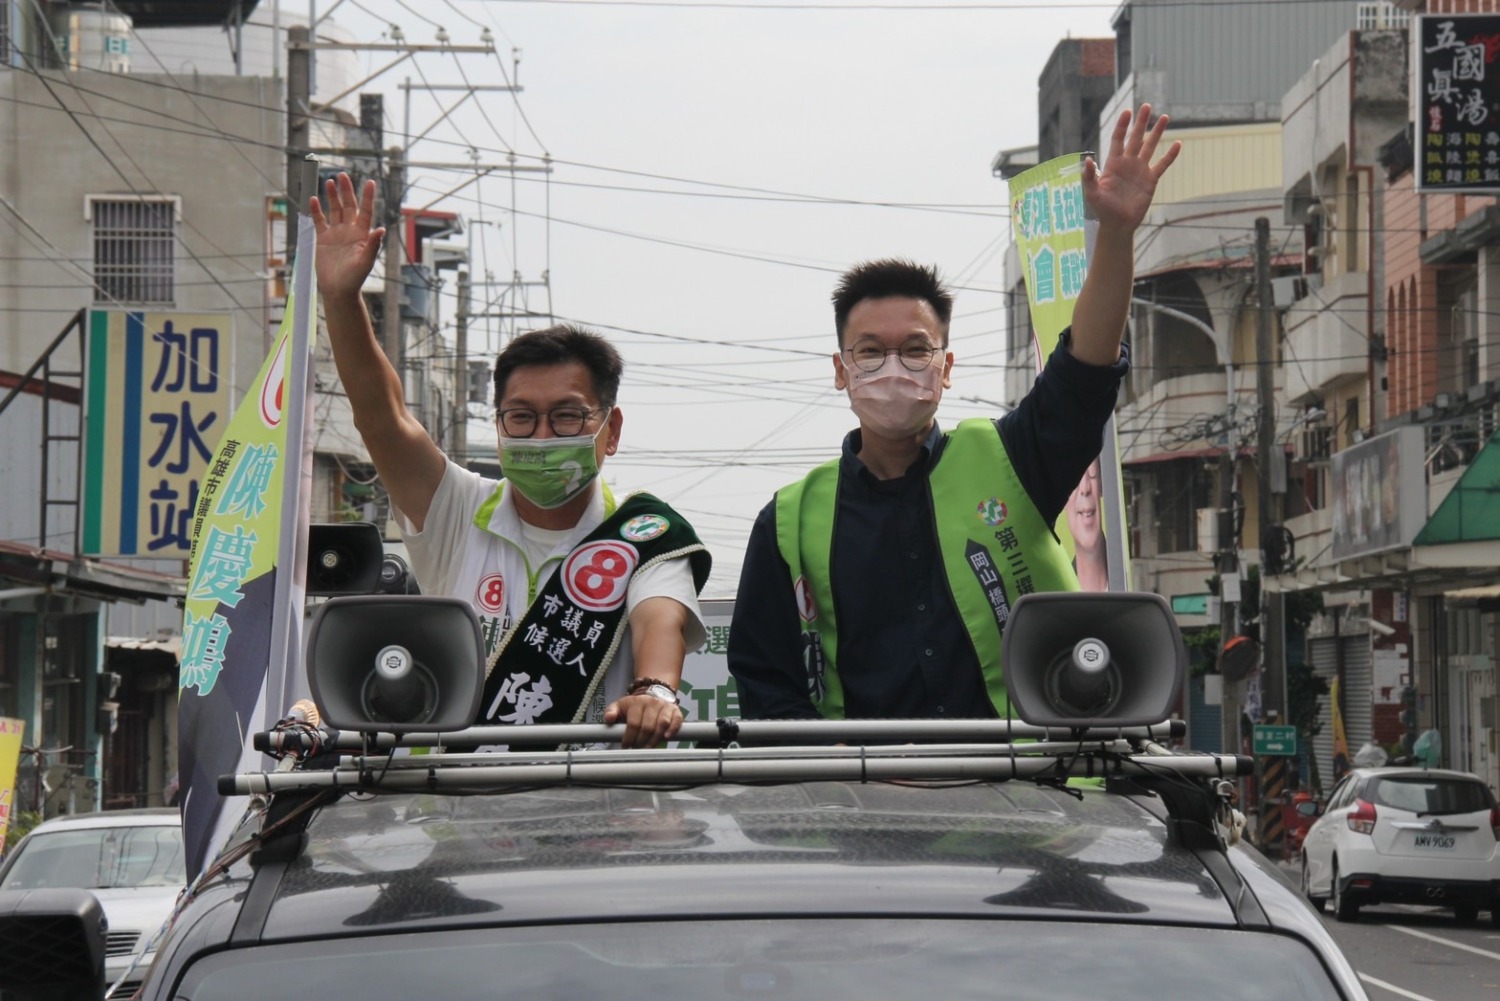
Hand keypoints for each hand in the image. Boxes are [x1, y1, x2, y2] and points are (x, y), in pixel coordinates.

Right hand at [310, 172, 385, 301]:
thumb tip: (381, 229)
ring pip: (334, 210)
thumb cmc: (355, 278)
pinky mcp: (323, 239)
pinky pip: (319, 221)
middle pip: (349, 206)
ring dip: (332, 196)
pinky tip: (313, 199)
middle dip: (346, 191)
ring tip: (329, 182)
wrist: (339, 290)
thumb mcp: (365, 261)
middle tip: (343, 175)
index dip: (368, 197)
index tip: (370, 182)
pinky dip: (316, 211)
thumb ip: (373, 245)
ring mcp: (336, 233)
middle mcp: (350, 231)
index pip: (366, 211)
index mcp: (363, 234)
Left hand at [604, 693, 683, 748]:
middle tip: (636, 749)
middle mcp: (652, 703)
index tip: (626, 746)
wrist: (653, 694)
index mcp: (637, 702)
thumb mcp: (620, 705)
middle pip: (648, 727)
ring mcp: (665, 706)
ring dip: (655, 740)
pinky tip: (667, 738)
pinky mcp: (676, 710)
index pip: (633, 723)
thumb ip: (611, 711)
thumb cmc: (635, 706)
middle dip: (641, 742)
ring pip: (661, 725)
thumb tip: (608, 718)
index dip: (629, 737)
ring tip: (648, 748)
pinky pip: (677, 720)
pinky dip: (673, 729)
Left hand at [1082, 103, 1180, 234]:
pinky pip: (1162, 165)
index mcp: (1112, 164)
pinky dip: (1170, 155)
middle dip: (1141, 123)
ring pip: (1150, 147)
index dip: (1122, 126)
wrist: (1118, 225)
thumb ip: (1089, 177)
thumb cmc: (1102, 210)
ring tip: (1165, 117)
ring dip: (1157, 133)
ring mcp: (1140, 170)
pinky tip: (1177, 143)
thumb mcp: (1092, 194)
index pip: (1118, 139)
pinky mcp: (1151, 180)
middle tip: (1147, 106)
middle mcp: (1127, 163)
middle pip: (1135, 138)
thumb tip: (1088, 159)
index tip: (1127, 112)